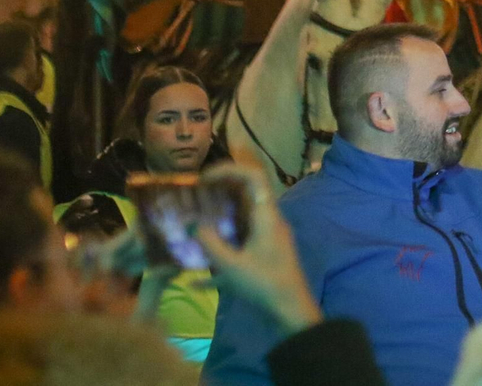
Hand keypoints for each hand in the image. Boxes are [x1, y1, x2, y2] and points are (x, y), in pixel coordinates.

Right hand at [194, 161, 322, 334]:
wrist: (290, 311)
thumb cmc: (263, 284)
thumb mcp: (231, 265)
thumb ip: (210, 242)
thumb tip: (191, 223)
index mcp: (266, 215)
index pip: (253, 177)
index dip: (229, 170)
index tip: (203, 178)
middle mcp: (270, 220)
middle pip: (247, 193)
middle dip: (221, 190)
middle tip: (194, 196)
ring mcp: (270, 236)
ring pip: (243, 216)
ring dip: (220, 217)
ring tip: (192, 224)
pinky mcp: (266, 252)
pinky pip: (242, 241)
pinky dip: (223, 251)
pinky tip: (196, 281)